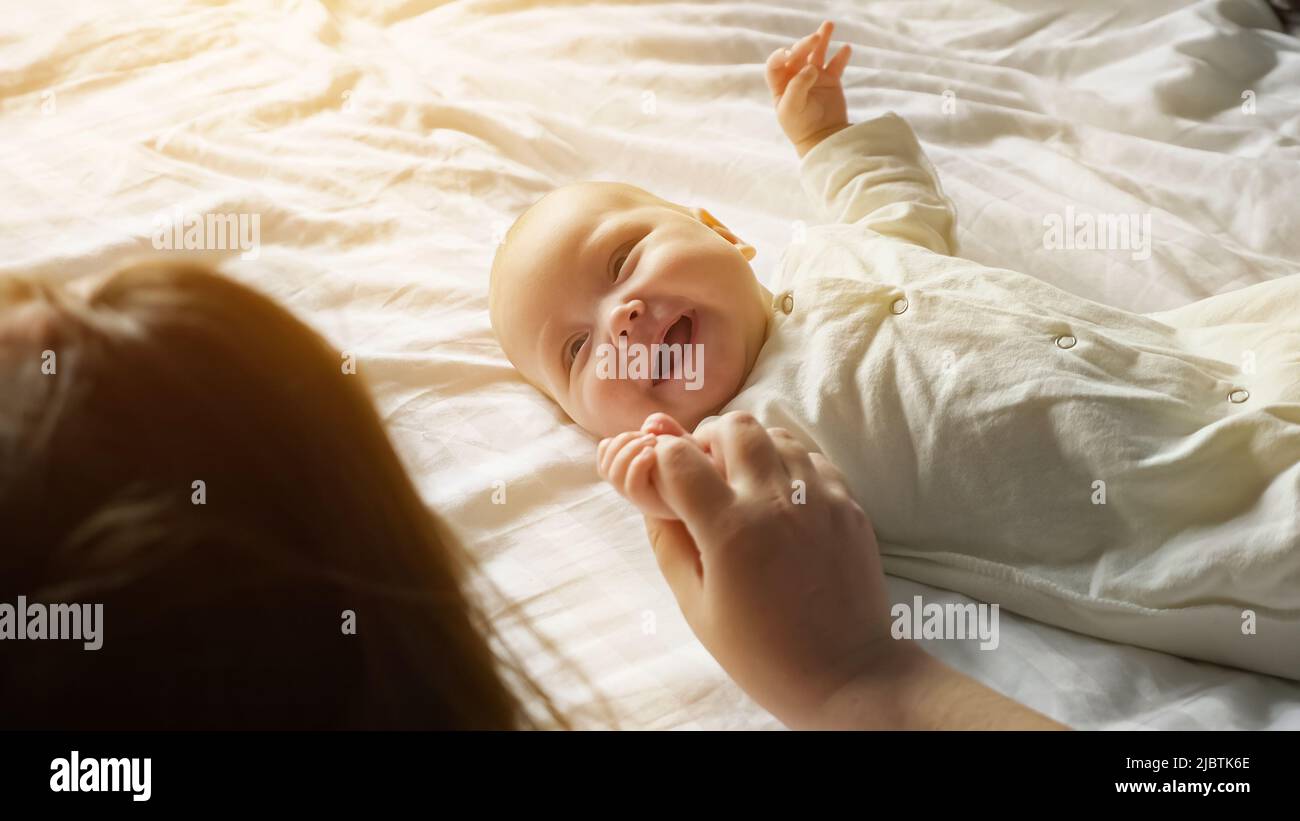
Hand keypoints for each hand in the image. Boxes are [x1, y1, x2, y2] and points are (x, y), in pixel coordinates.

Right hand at [597, 412, 711, 520]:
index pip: (603, 461)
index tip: (639, 436)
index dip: (613, 445)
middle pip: (605, 468)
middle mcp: (633, 488)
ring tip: (652, 443)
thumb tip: (649, 425)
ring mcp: (642, 498)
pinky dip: (637, 464)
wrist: (720, 485)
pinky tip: (654, 454)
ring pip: (613, 475)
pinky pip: (631, 487)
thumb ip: (665, 427)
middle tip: (648, 437)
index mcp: (633, 474)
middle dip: (622, 443)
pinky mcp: (654, 504)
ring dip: (628, 451)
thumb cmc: (701, 465)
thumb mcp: (681, 441)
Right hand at [641, 411, 899, 727]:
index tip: (662, 475)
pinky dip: (788, 466)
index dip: (661, 459)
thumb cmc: (762, 653)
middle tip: (704, 473)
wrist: (845, 676)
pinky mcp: (849, 504)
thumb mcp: (695, 606)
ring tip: (743, 484)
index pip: (679, 457)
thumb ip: (668, 542)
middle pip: (733, 426)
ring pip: (776, 435)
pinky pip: (812, 459)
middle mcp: (777, 500)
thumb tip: (652, 496)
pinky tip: (782, 499)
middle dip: (708, 440)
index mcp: (730, 528)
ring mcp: (819, 498)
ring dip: (750, 449)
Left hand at [766, 20, 852, 157]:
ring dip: (822, 39)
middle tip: (815, 38)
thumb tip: (811, 67)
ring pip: (816, 53)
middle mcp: (795, 76)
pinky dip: (841, 56)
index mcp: (779, 83)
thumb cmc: (800, 126)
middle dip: (804, 44)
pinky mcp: (830, 80)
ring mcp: (814, 76)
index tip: (788, 55)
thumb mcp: (791, 108)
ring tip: (828, 25)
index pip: (775, 62)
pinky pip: (836, 64)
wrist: (821, 139)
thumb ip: (798, 86)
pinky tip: (846, 48)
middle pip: (797, 53)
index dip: (780, 55)